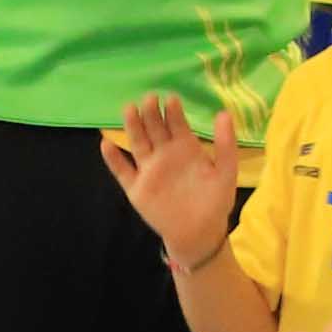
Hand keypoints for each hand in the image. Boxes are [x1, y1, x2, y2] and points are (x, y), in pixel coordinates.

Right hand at [98, 95, 244, 264]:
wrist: (200, 234)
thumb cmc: (215, 201)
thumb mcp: (225, 172)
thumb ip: (225, 144)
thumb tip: (224, 113)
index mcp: (186, 149)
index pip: (177, 124)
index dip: (173, 111)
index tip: (171, 97)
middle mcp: (164, 155)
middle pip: (154, 129)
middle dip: (151, 113)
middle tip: (149, 98)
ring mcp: (148, 170)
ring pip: (137, 143)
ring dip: (132, 127)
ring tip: (129, 109)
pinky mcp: (136, 188)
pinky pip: (122, 171)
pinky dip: (114, 158)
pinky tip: (106, 143)